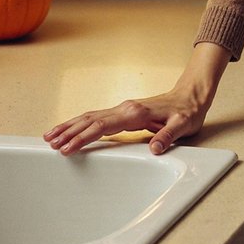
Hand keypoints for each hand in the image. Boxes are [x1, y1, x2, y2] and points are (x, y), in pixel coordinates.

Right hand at [43, 42, 229, 155]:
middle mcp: (126, 108)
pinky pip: (98, 117)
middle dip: (69, 131)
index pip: (103, 126)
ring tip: (51, 136)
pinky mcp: (125, 112)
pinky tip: (72, 129)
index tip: (67, 148)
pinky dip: (81, 123)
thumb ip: (169, 136)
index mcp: (136, 113)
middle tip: (50, 144)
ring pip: (91, 116)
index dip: (83, 137)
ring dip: (71, 126)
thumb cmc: (189, 111)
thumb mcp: (184, 125)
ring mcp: (124, 108)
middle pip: (91, 119)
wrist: (193, 94)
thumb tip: (155, 148)